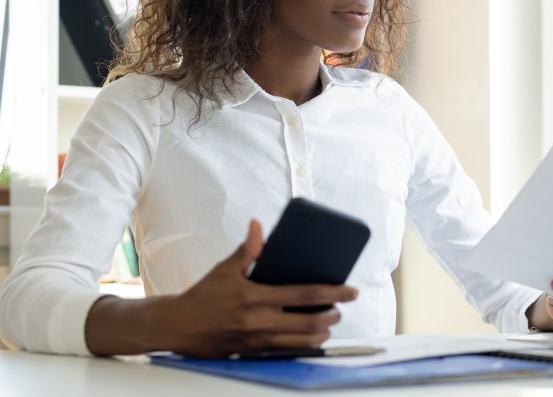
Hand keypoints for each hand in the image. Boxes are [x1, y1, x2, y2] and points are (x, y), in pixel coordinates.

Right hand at [154, 219, 358, 356]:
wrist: (176, 326)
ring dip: (321, 334)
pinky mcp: (251, 352)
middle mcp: (258, 320)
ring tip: (328, 324)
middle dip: (332, 316)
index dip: (332, 292)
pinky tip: (309, 338)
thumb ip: (248, 249)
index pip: (304, 294)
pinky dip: (302, 346)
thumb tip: (258, 225)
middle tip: (340, 308)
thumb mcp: (225, 269)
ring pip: (300, 343)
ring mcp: (256, 340)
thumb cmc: (202, 296)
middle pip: (309, 323)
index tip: (350, 290)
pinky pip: (284, 352)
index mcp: (255, 296)